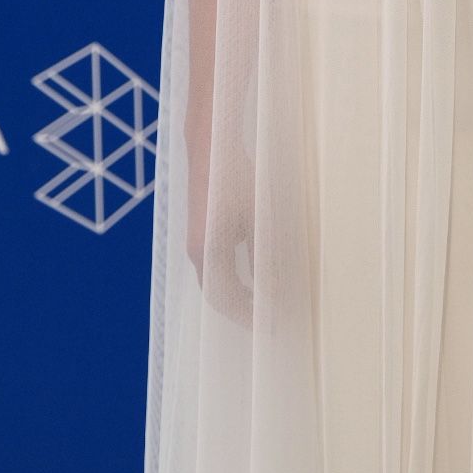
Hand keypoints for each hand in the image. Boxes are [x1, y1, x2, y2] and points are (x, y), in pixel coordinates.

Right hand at [187, 149, 255, 329]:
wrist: (211, 147)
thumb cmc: (235, 179)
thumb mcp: (257, 218)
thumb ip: (264, 255)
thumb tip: (274, 288)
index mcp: (208, 254)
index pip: (227, 300)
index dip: (249, 315)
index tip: (271, 325)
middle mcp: (198, 252)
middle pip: (219, 295)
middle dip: (243, 310)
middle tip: (270, 319)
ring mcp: (198, 242)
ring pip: (217, 280)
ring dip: (240, 293)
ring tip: (266, 301)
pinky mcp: (204, 230)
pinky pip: (218, 265)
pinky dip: (235, 275)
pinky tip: (256, 272)